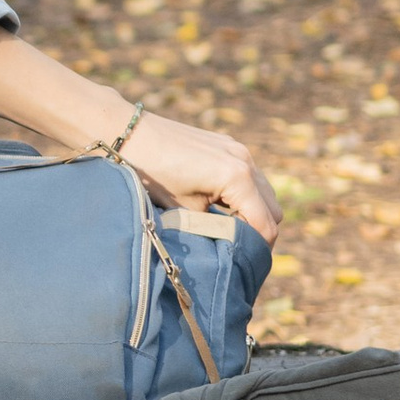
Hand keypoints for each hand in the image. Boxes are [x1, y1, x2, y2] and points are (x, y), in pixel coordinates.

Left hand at [121, 110, 279, 246]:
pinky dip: (243, 194)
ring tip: (227, 228)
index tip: (246, 265)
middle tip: (237, 249)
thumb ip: (213, 227)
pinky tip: (220, 205)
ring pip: (263, 191)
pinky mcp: (227, 144)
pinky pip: (248, 175)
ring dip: (253, 212)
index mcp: (238, 178)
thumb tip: (228, 244)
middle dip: (259, 232)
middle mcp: (245, 160)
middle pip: (272, 209)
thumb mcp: (184, 210)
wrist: (128, 133)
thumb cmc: (151, 174)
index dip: (259, 250)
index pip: (265, 224)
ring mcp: (238, 149)